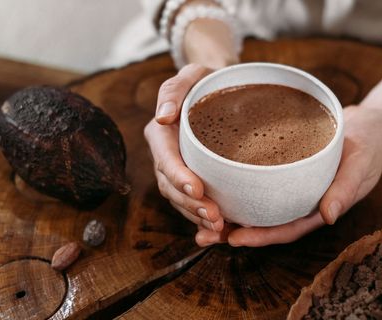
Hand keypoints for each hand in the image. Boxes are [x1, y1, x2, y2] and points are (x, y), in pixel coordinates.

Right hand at [144, 64, 224, 233]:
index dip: (178, 176)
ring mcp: (177, 171)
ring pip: (181, 201)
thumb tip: (163, 116)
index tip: (196, 189)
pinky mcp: (192, 180)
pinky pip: (193, 204)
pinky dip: (203, 220)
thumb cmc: (206, 81)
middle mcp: (165, 156)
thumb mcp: (191, 74)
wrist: (220, 91)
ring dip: (197, 217)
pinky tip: (221, 232)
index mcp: (161, 133)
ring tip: (219, 228)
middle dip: (190, 205)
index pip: (165, 158)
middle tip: (215, 217)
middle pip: (171, 187)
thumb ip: (173, 90)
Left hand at [196, 47, 381, 246]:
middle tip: (203, 235)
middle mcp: (301, 200)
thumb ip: (346, 189)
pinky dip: (237, 185)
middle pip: (265, 222)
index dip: (261, 236)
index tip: (234, 239)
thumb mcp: (361, 164)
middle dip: (235, 231)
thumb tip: (328, 216)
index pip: (287, 228)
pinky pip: (258, 181)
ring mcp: (292, 186)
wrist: (370, 123)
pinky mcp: (284, 169)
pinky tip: (214, 183)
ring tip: (197, 215)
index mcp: (319, 207)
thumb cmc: (369, 144)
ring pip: (257, 204)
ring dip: (230, 211)